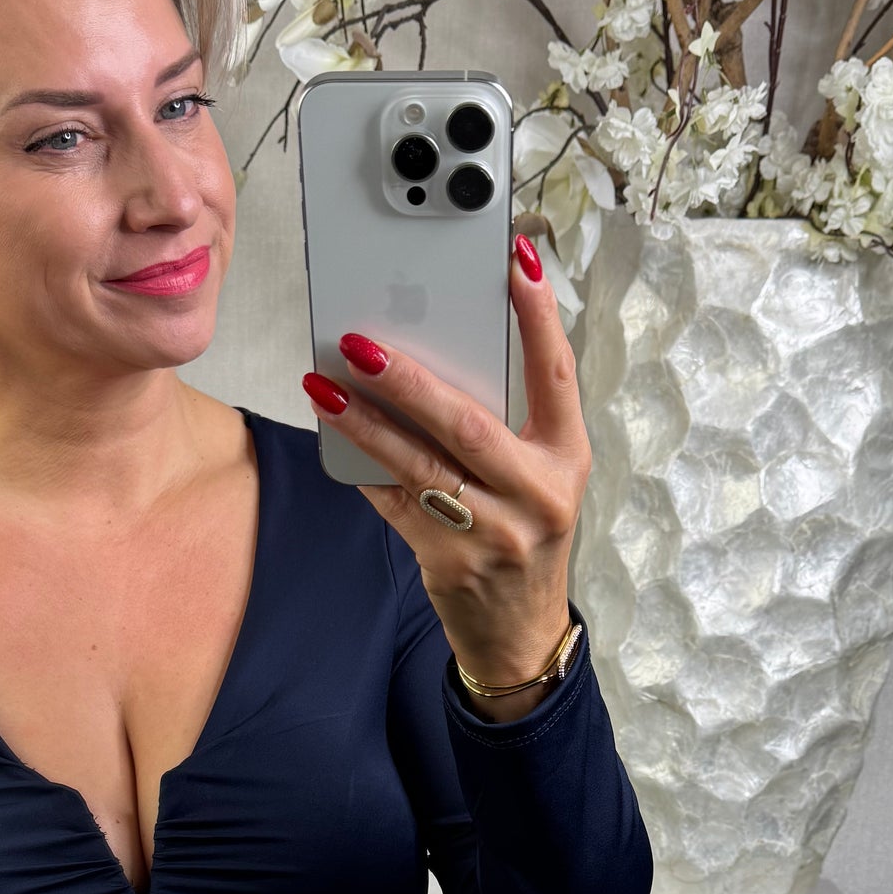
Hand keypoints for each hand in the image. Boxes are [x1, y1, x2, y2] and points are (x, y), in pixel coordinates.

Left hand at [301, 234, 589, 721]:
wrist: (518, 634)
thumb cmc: (522, 534)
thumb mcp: (535, 476)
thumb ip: (504, 423)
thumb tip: (433, 352)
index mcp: (567, 458)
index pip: (557, 375)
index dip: (539, 316)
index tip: (516, 260)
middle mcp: (539, 494)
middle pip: (469, 424)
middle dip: (410, 381)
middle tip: (363, 342)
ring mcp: (495, 533)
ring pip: (421, 467)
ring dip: (367, 423)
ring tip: (325, 386)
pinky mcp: (450, 563)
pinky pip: (396, 504)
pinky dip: (363, 467)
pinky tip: (335, 434)